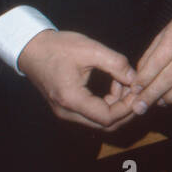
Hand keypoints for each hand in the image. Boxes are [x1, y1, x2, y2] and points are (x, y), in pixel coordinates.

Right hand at [18, 29, 142, 130]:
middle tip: (138, 90)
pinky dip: (107, 104)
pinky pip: (92, 113)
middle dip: (125, 110)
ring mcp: (66, 112)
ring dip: (117, 106)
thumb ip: (115, 64)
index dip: (127, 107)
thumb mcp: (90, 49)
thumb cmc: (58, 47)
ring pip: (99, 120)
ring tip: (126, 83)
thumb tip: (135, 78)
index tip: (138, 90)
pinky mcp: (67, 107)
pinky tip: (115, 85)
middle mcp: (67, 112)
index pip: (107, 117)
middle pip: (105, 124)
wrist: (32, 49)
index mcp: (72, 100)